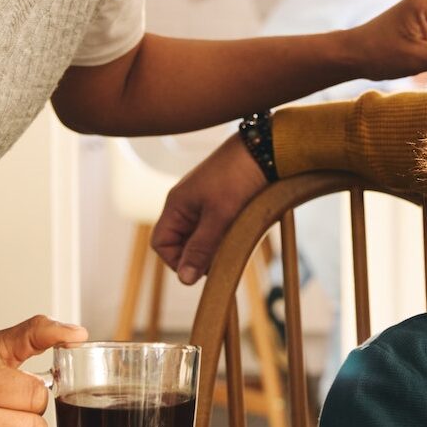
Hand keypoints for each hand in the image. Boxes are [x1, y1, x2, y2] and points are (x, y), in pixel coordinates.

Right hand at [151, 132, 265, 284]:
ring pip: (200, 236)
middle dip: (199, 255)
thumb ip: (201, 248)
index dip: (177, 260)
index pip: (161, 243)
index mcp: (176, 205)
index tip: (201, 268)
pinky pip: (215, 227)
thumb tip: (185, 279)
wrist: (265, 148)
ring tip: (234, 243)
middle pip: (181, 242)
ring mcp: (203, 203)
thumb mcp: (219, 216)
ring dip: (215, 246)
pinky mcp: (221, 202)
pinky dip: (225, 235)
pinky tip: (240, 233)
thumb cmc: (238, 177)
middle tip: (223, 257)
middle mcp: (185, 204)